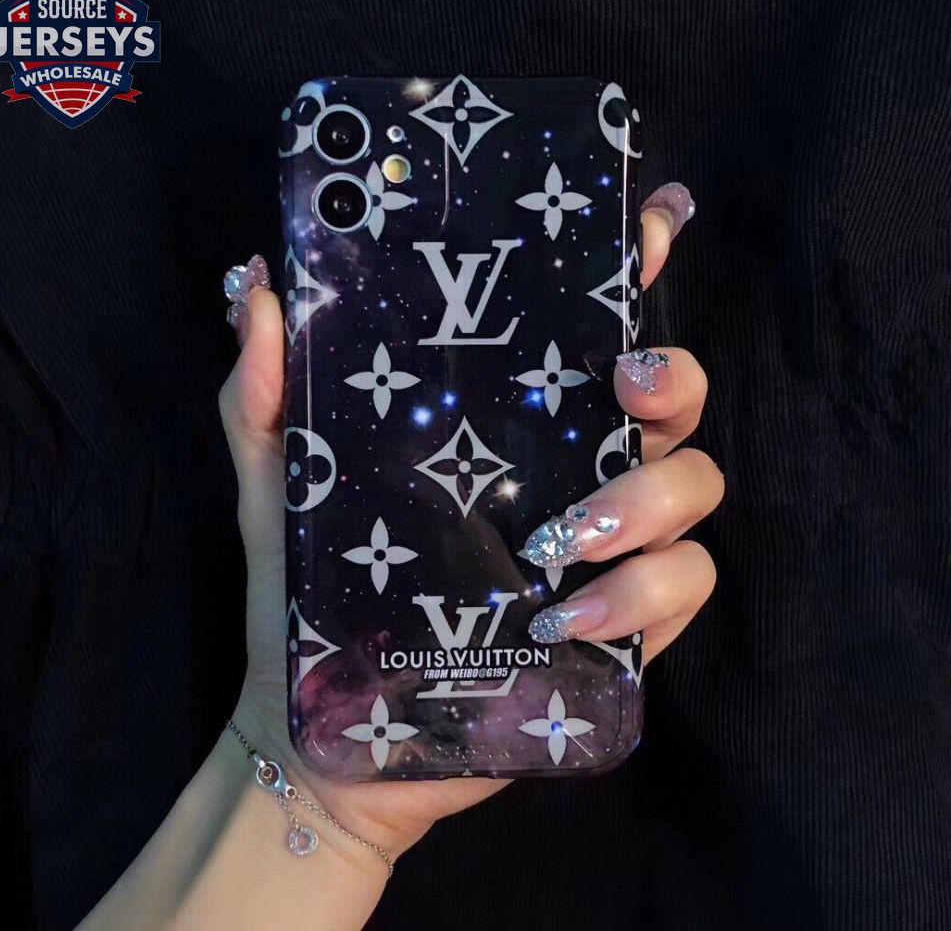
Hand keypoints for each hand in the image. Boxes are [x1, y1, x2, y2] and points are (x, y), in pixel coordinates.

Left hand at [218, 183, 720, 867]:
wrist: (326, 728)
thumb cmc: (305, 594)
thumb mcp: (276, 481)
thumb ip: (263, 390)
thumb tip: (255, 285)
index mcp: (504, 423)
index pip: (583, 331)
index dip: (631, 269)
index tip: (655, 222)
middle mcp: (567, 469)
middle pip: (670, 397)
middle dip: (672, 375)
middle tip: (625, 384)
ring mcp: (604, 548)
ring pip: (695, 487)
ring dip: (647, 500)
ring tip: (559, 543)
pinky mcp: (620, 628)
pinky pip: (685, 587)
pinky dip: (643, 592)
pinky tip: (565, 618)